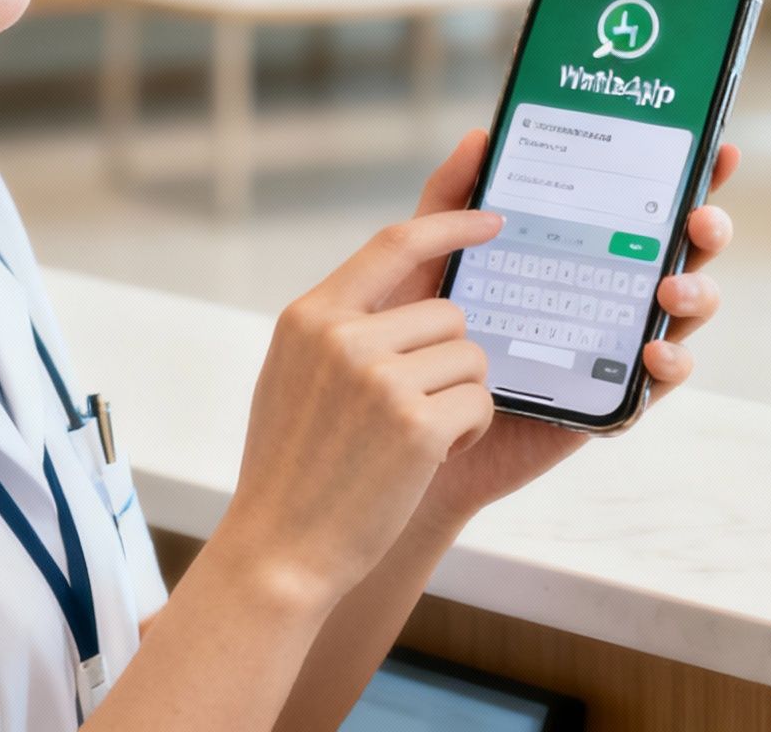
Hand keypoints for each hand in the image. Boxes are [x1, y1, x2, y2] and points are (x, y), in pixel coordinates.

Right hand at [215, 206, 502, 610]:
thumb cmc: (294, 468)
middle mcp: (342, 337)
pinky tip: (427, 461)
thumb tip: (412, 289)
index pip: (394, 243)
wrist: (279, 551)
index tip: (491, 218)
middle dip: (450, 359)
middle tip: (414, 410)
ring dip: (459, 398)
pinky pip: (480, 403)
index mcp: (310, 316)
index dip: (451, 222)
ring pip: (470, 358)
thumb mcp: (296, 375)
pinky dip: (468, 433)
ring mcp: (378, 379)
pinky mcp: (416, 424)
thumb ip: (342, 327)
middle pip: (449, 312)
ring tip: (412, 440)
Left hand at [380, 132, 739, 528]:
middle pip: (680, 255)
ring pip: (683, 318)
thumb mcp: (428, 262)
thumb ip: (449, 201)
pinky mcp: (607, 403)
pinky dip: (667, 366)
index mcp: (578, 253)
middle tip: (699, 221)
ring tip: (671, 288)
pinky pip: (654, 387)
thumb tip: (481, 136)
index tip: (719, 151)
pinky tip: (651, 351)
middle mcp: (606, 296)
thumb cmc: (421, 341)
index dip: (690, 179)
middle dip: (706, 231)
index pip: (645, 209)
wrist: (402, 428)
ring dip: (696, 296)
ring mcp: (612, 349)